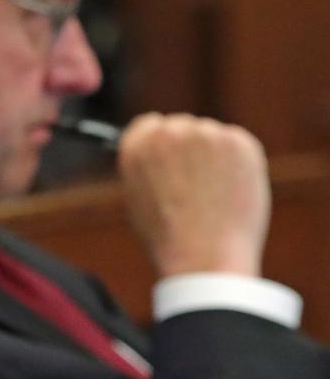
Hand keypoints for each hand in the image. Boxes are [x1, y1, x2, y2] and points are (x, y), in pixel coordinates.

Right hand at [118, 113, 269, 278]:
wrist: (204, 255)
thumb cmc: (170, 237)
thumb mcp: (139, 196)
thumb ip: (149, 166)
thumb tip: (167, 156)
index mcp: (137, 145)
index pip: (151, 124)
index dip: (163, 141)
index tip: (175, 155)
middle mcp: (168, 132)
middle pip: (183, 125)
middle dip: (192, 148)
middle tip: (200, 182)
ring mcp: (204, 134)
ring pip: (213, 136)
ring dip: (216, 156)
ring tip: (216, 195)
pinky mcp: (237, 141)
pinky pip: (239, 145)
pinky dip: (240, 163)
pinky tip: (232, 191)